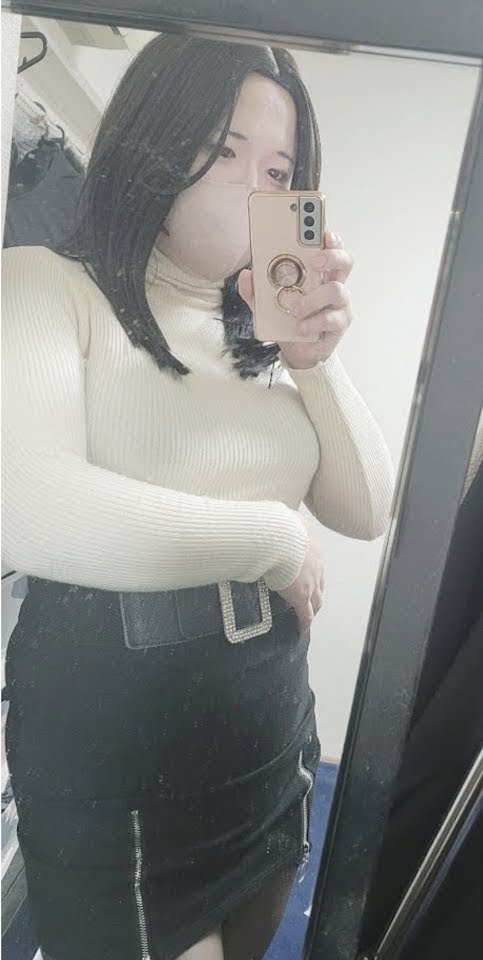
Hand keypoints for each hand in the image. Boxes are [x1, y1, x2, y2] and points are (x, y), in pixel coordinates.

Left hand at [239, 230, 353, 369]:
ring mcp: (339, 305)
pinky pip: (329, 321)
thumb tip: (246, 276)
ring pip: (336, 291)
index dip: (330, 237)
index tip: (323, 231)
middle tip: (314, 260)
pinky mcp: (338, 326)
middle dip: (331, 256)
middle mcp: (334, 284)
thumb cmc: (288, 319)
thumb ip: (256, 290)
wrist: (296, 350)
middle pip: (345, 261)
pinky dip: (311, 325)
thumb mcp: (267, 303)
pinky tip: (299, 329)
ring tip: (294, 308)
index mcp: (319, 272)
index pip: (331, 247)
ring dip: (312, 298)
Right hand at [277, 516, 323, 634]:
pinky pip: (305, 615)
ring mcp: (311, 582)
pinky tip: (301, 629)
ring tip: (307, 614)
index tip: (304, 575)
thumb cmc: (276, 525)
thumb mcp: (281, 516)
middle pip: (320, 582)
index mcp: (311, 545)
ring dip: (313, 607)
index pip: (314, 562)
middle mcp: (316, 565)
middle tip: (309, 597)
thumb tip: (270, 514)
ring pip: (317, 600)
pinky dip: (304, 623)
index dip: (310, 571)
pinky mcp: (301, 597)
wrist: (277, 537)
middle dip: (315, 590)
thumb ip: (278, 518)